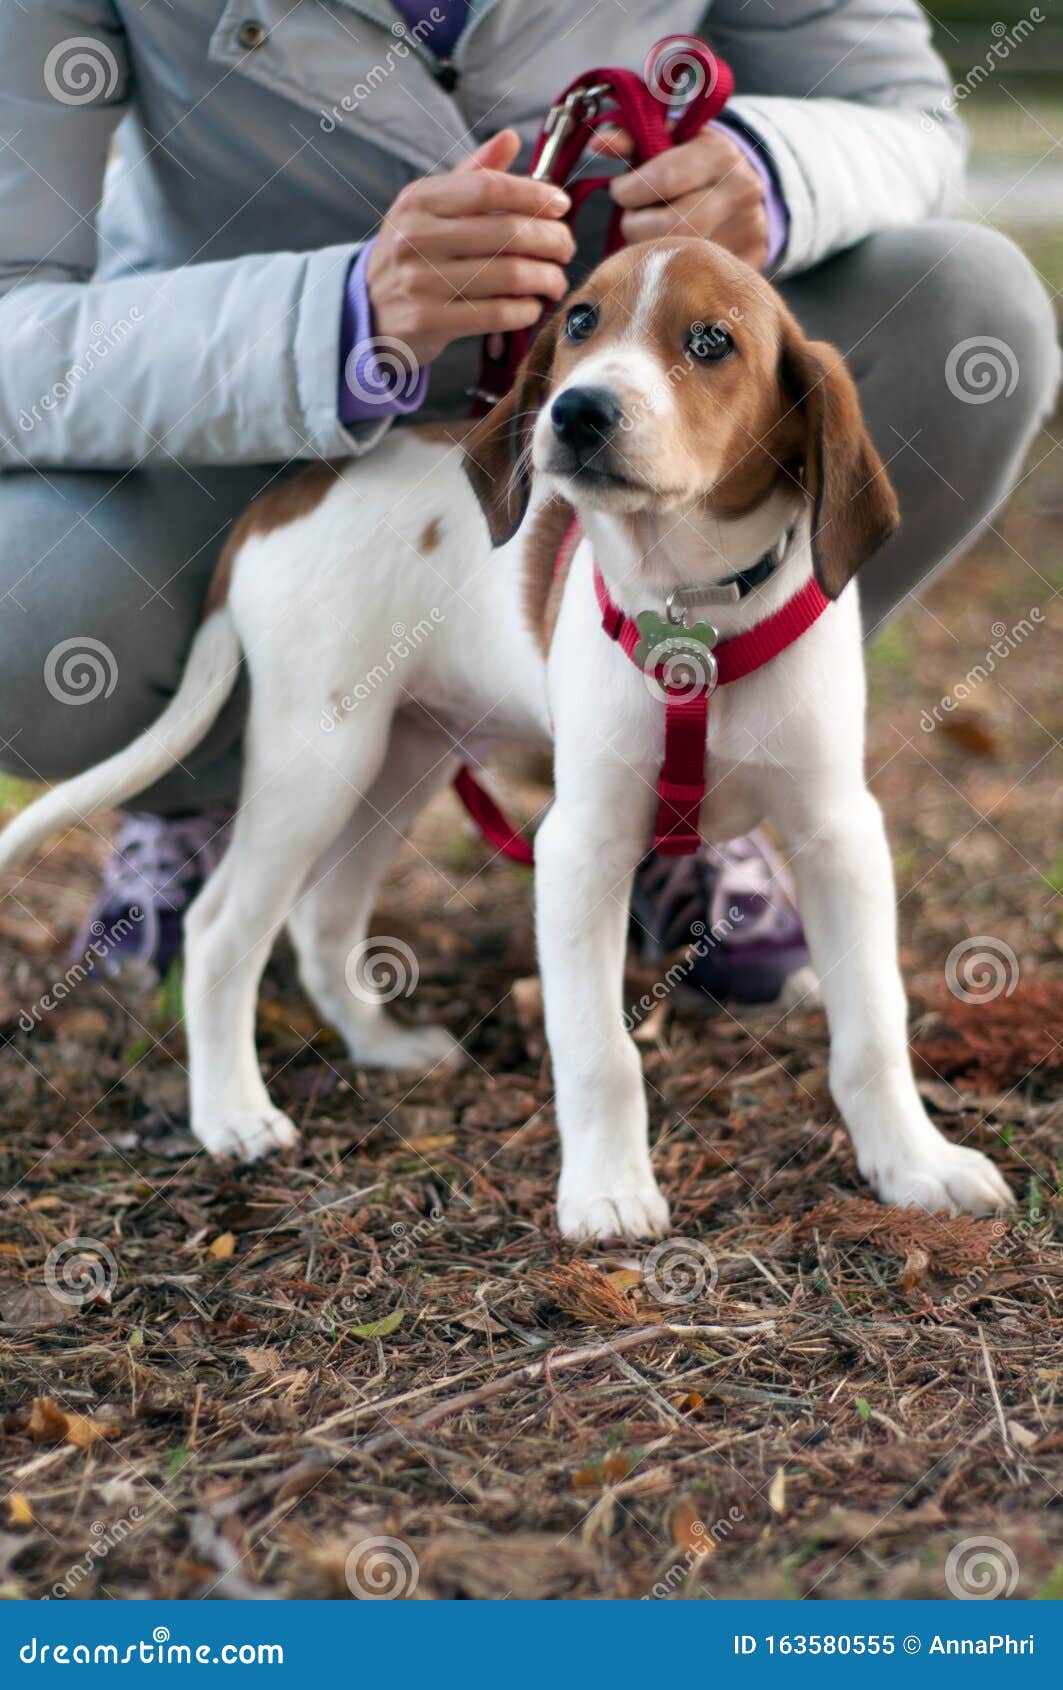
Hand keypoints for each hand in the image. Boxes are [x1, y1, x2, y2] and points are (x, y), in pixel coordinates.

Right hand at [366, 130, 574, 367]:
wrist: (367, 309)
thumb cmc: (411, 254)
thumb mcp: (429, 208)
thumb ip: (472, 175)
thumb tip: (511, 137)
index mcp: (419, 200)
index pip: (488, 188)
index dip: (534, 195)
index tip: (561, 205)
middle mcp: (416, 237)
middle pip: (506, 232)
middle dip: (550, 240)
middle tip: (567, 248)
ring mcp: (421, 281)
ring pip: (507, 275)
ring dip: (545, 278)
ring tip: (556, 280)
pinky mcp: (429, 321)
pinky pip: (495, 314)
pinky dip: (524, 310)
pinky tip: (532, 305)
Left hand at [589, 124, 769, 269]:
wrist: (747, 184)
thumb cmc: (694, 161)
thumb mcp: (669, 140)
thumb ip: (631, 139)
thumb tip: (598, 143)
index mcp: (719, 153)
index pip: (660, 179)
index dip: (628, 191)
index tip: (620, 190)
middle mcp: (740, 191)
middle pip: (668, 227)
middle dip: (636, 226)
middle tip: (634, 217)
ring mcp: (751, 229)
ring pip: (679, 258)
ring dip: (651, 249)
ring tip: (652, 234)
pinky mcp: (752, 261)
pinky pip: (696, 278)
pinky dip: (674, 270)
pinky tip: (674, 253)